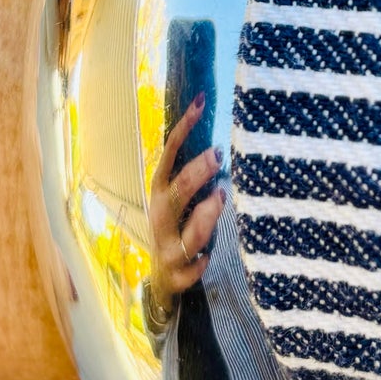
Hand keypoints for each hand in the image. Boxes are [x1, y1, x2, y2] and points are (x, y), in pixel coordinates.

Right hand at [148, 99, 225, 302]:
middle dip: (195, 173)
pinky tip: (206, 260)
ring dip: (205, 216)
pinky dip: (198, 264)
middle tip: (217, 155)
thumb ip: (194, 173)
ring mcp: (166, 245)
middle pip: (176, 192)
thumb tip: (221, 137)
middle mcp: (160, 215)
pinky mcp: (175, 273)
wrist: (160, 277)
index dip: (184, 128)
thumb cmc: (177, 226)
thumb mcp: (180, 197)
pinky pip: (189, 269)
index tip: (201, 102)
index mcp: (160, 190)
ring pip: (187, 233)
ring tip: (221, 197)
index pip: (169, 153)